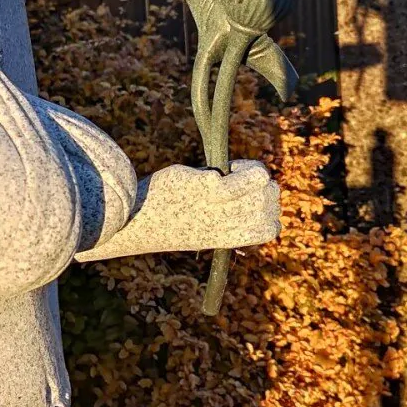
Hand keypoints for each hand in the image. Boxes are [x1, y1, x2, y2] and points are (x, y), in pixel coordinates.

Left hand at [156, 160, 279, 251]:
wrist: (135, 221)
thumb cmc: (167, 220)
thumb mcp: (203, 227)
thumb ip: (226, 217)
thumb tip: (249, 194)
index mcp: (230, 239)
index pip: (272, 228)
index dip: (270, 209)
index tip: (251, 197)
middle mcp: (229, 225)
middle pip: (271, 199)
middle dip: (263, 183)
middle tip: (240, 179)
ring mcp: (220, 207)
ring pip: (264, 185)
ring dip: (253, 172)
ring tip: (233, 172)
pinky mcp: (208, 187)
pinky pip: (247, 175)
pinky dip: (241, 167)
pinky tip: (222, 169)